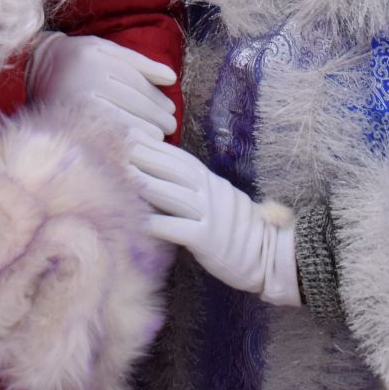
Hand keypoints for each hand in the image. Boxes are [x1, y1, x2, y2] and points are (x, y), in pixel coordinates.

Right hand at [26, 32, 177, 137]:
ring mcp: (77, 103)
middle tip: (169, 126)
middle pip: (133, 104)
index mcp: (96, 58)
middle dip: (157, 117)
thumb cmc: (77, 57)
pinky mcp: (70, 122)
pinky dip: (127, 142)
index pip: (137, 84)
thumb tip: (172, 78)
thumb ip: (138, 62)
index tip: (170, 110)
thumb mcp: (105, 49)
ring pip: (123, 121)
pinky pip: (107, 135)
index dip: (157, 100)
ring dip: (147, 132)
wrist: (32, 67)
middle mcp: (86, 79)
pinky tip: (138, 144)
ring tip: (158, 136)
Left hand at [129, 134, 298, 304]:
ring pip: (176, 196)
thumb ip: (194, 185)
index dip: (155, 146)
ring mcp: (211, 216)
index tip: (131, 134)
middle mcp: (211, 194)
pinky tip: (140, 221)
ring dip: (149, 185)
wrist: (268, 255)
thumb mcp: (218, 197)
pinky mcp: (207, 241)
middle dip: (147, 157)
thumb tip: (159, 173)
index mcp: (211, 181)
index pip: (180, 158)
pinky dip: (159, 224)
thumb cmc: (236, 227)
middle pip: (175, 171)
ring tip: (125, 176)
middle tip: (120, 148)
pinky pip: (179, 230)